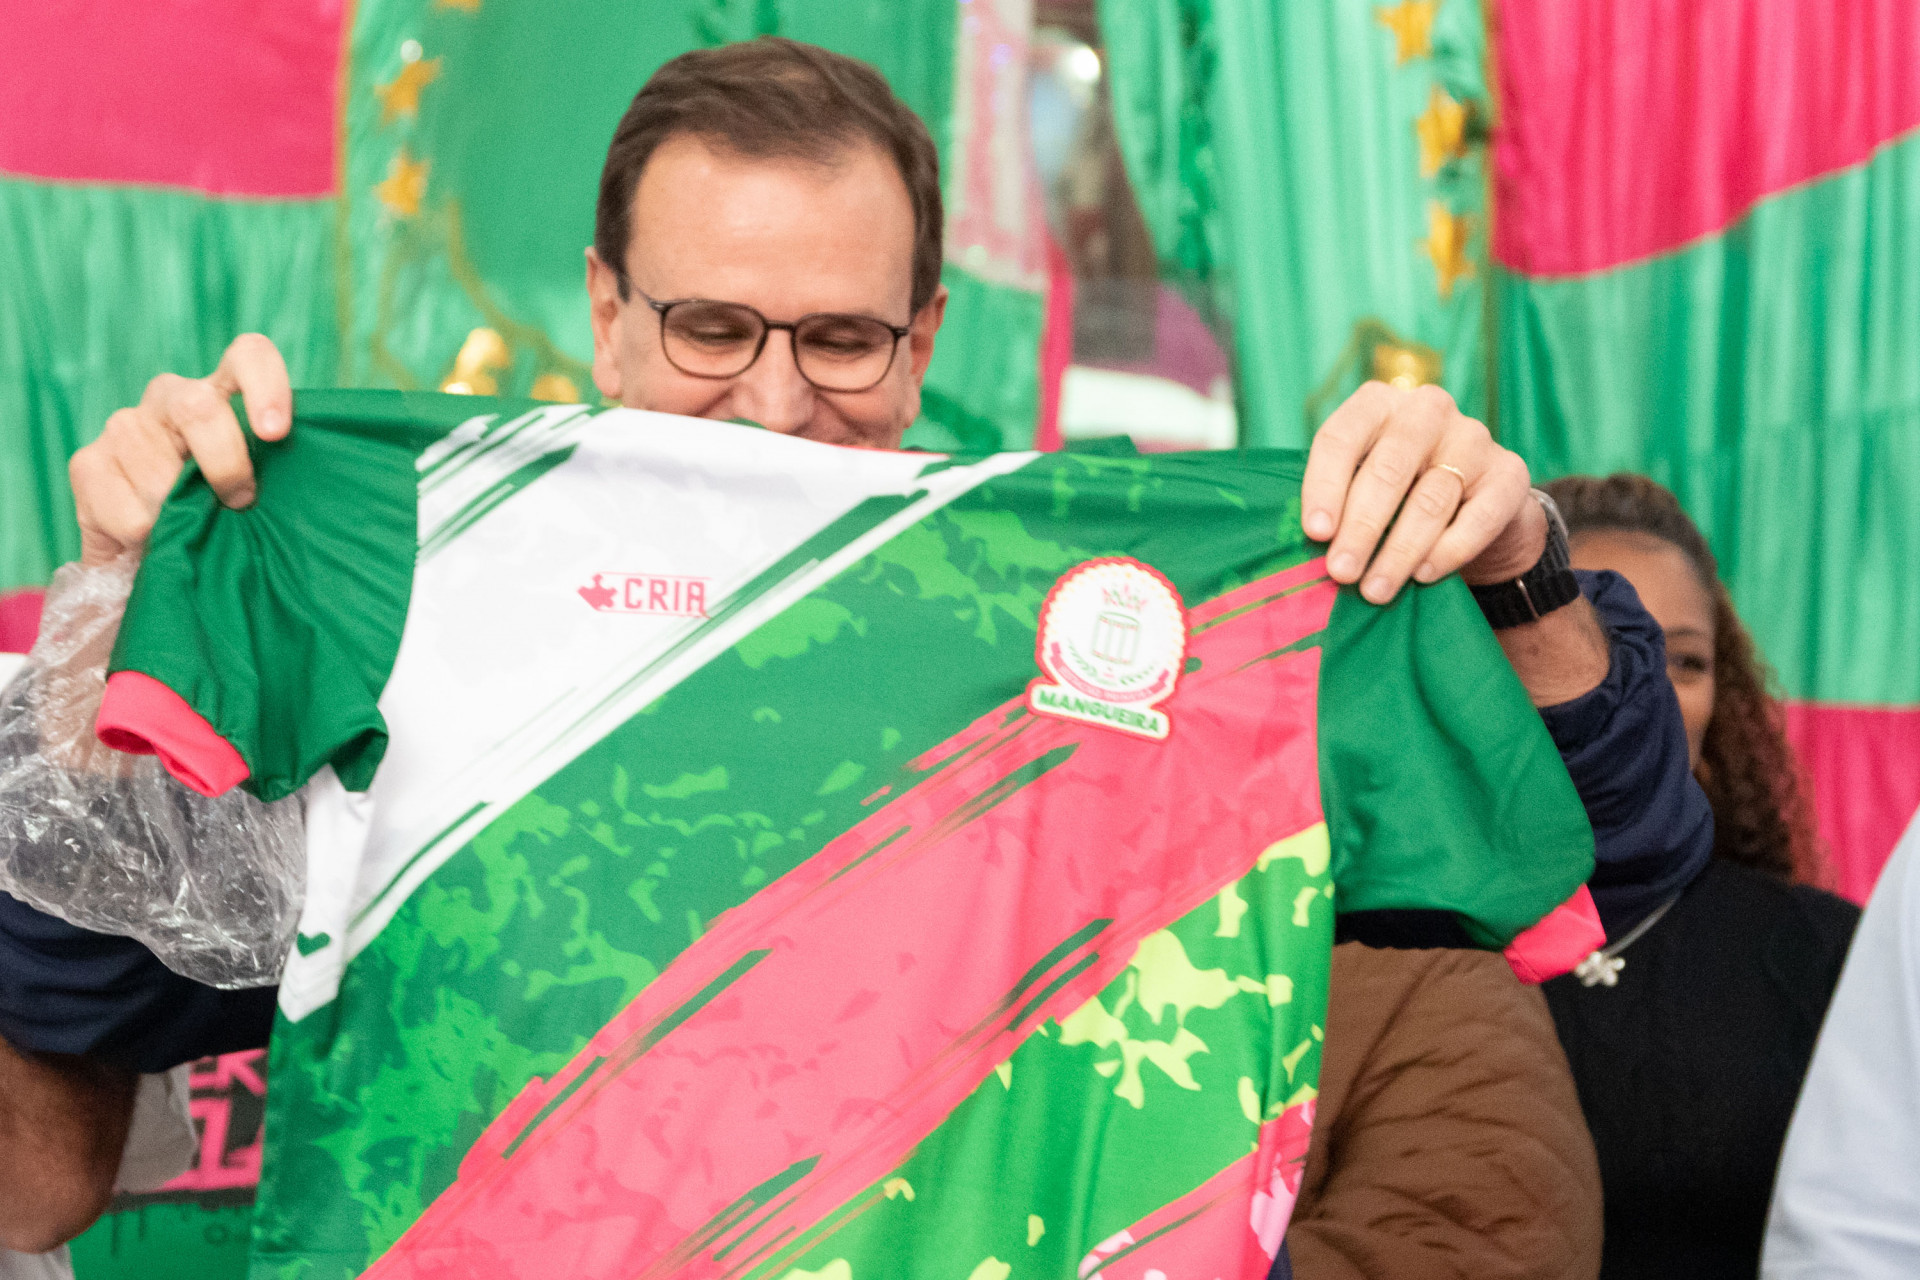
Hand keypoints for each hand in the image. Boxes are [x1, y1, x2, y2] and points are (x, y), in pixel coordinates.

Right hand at [69, 334, 291, 565]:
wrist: (151, 555)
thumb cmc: (221, 517)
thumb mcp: (255, 493)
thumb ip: (271, 478)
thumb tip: (300, 492)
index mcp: (221, 394)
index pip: (248, 356)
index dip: (266, 385)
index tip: (276, 433)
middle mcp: (170, 397)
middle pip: (200, 408)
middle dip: (225, 467)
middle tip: (238, 504)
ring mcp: (125, 426)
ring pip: (160, 474)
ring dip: (182, 517)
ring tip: (186, 531)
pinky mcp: (87, 463)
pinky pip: (129, 511)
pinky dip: (147, 538)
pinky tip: (148, 539)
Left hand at [1302, 381, 1543, 602]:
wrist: (1474, 504)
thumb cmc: (1397, 494)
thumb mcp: (1361, 483)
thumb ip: (1336, 501)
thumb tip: (1307, 546)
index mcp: (1377, 403)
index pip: (1341, 438)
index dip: (1324, 487)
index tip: (1315, 534)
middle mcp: (1427, 410)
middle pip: (1387, 470)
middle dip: (1360, 528)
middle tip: (1341, 573)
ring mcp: (1472, 437)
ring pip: (1430, 500)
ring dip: (1399, 551)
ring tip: (1375, 590)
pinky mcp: (1510, 472)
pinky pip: (1478, 517)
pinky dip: (1448, 550)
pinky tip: (1424, 576)